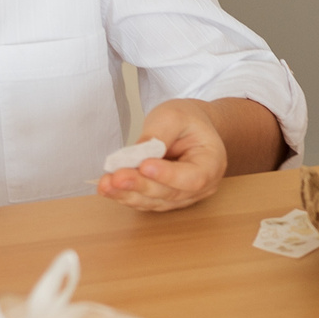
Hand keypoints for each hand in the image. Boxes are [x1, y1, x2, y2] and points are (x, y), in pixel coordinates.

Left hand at [96, 99, 228, 210]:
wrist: (189, 127)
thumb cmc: (187, 120)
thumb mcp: (174, 115)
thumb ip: (158, 134)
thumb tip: (138, 155)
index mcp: (212, 163)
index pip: (193, 177)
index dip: (169, 176)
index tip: (145, 166)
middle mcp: (202, 186)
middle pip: (171, 193)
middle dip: (141, 186)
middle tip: (117, 177)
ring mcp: (183, 196)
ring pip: (155, 202)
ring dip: (128, 195)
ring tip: (106, 184)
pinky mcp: (165, 199)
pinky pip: (146, 202)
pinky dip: (126, 196)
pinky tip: (108, 188)